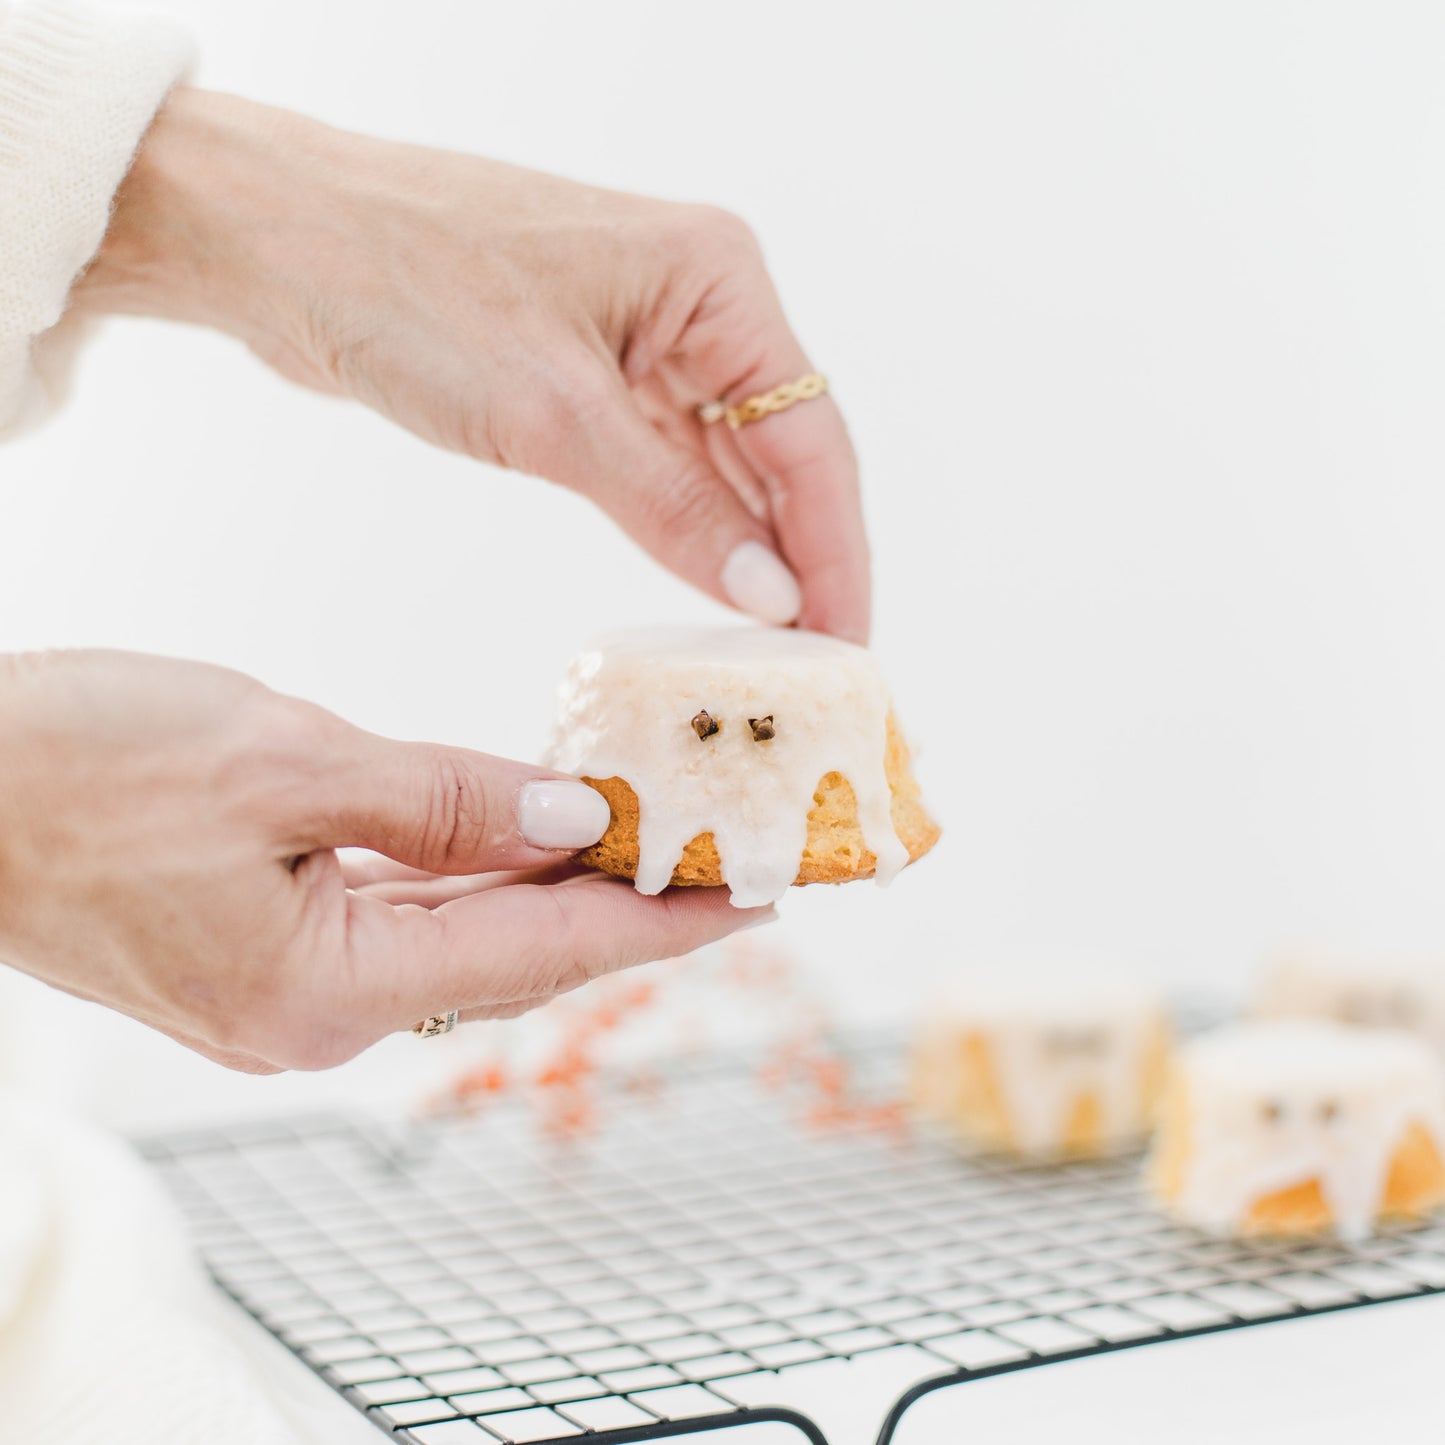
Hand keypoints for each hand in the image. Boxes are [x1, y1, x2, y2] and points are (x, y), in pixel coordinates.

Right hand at [0, 651, 768, 1072]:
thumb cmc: (76, 768)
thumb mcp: (279, 762)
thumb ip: (442, 800)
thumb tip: (573, 813)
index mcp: (319, 989)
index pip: (537, 949)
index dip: (656, 923)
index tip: (753, 899)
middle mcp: (313, 1014)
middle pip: (512, 953)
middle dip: (624, 909)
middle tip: (729, 866)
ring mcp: (284, 990)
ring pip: (462, 936)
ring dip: (556, 891)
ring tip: (657, 848)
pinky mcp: (263, 948)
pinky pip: (404, 917)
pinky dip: (477, 877)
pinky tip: (529, 839)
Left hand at [75, 89, 870, 641]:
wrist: (281, 244)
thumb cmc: (409, 288)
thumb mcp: (557, 414)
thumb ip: (676, 507)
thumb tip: (773, 596)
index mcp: (715, 279)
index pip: (810, 438)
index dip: (837, 553)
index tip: (849, 646)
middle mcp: (697, 303)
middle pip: (783, 453)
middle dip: (804, 560)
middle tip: (821, 669)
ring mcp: (647, 338)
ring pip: (728, 465)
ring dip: (751, 552)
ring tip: (778, 652)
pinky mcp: (594, 373)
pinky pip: (668, 464)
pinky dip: (691, 528)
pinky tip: (713, 591)